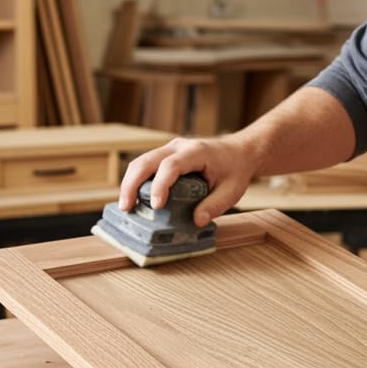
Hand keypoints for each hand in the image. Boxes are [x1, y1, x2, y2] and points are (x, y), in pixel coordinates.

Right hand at [118, 134, 257, 226]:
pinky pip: (146, 165)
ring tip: (126, 206)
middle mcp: (179, 146)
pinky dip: (137, 181)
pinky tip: (135, 199)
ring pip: (141, 161)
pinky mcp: (166, 155)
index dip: (160, 185)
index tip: (157, 206)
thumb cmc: (236, 169)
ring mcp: (170, 149)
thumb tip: (197, 221)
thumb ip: (216, 205)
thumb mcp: (233, 190)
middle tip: (126, 207)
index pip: (172, 165)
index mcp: (197, 152)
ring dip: (130, 183)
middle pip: (147, 160)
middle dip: (132, 183)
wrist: (240, 151)